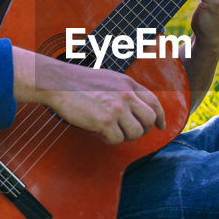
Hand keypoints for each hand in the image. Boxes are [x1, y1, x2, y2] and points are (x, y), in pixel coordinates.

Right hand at [16, 48, 165, 144]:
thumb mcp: (110, 78)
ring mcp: (117, 108)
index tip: (161, 126)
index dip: (160, 117)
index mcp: (128, 83)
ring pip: (136, 132)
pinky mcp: (105, 121)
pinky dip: (110, 140)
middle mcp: (126, 95)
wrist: (58, 82)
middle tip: (130, 132)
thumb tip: (137, 107)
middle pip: (149, 120)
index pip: (154, 102)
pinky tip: (101, 134)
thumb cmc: (79, 82)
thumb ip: (125, 90)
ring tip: (112, 132)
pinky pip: (117, 139)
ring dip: (126, 136)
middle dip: (142, 130)